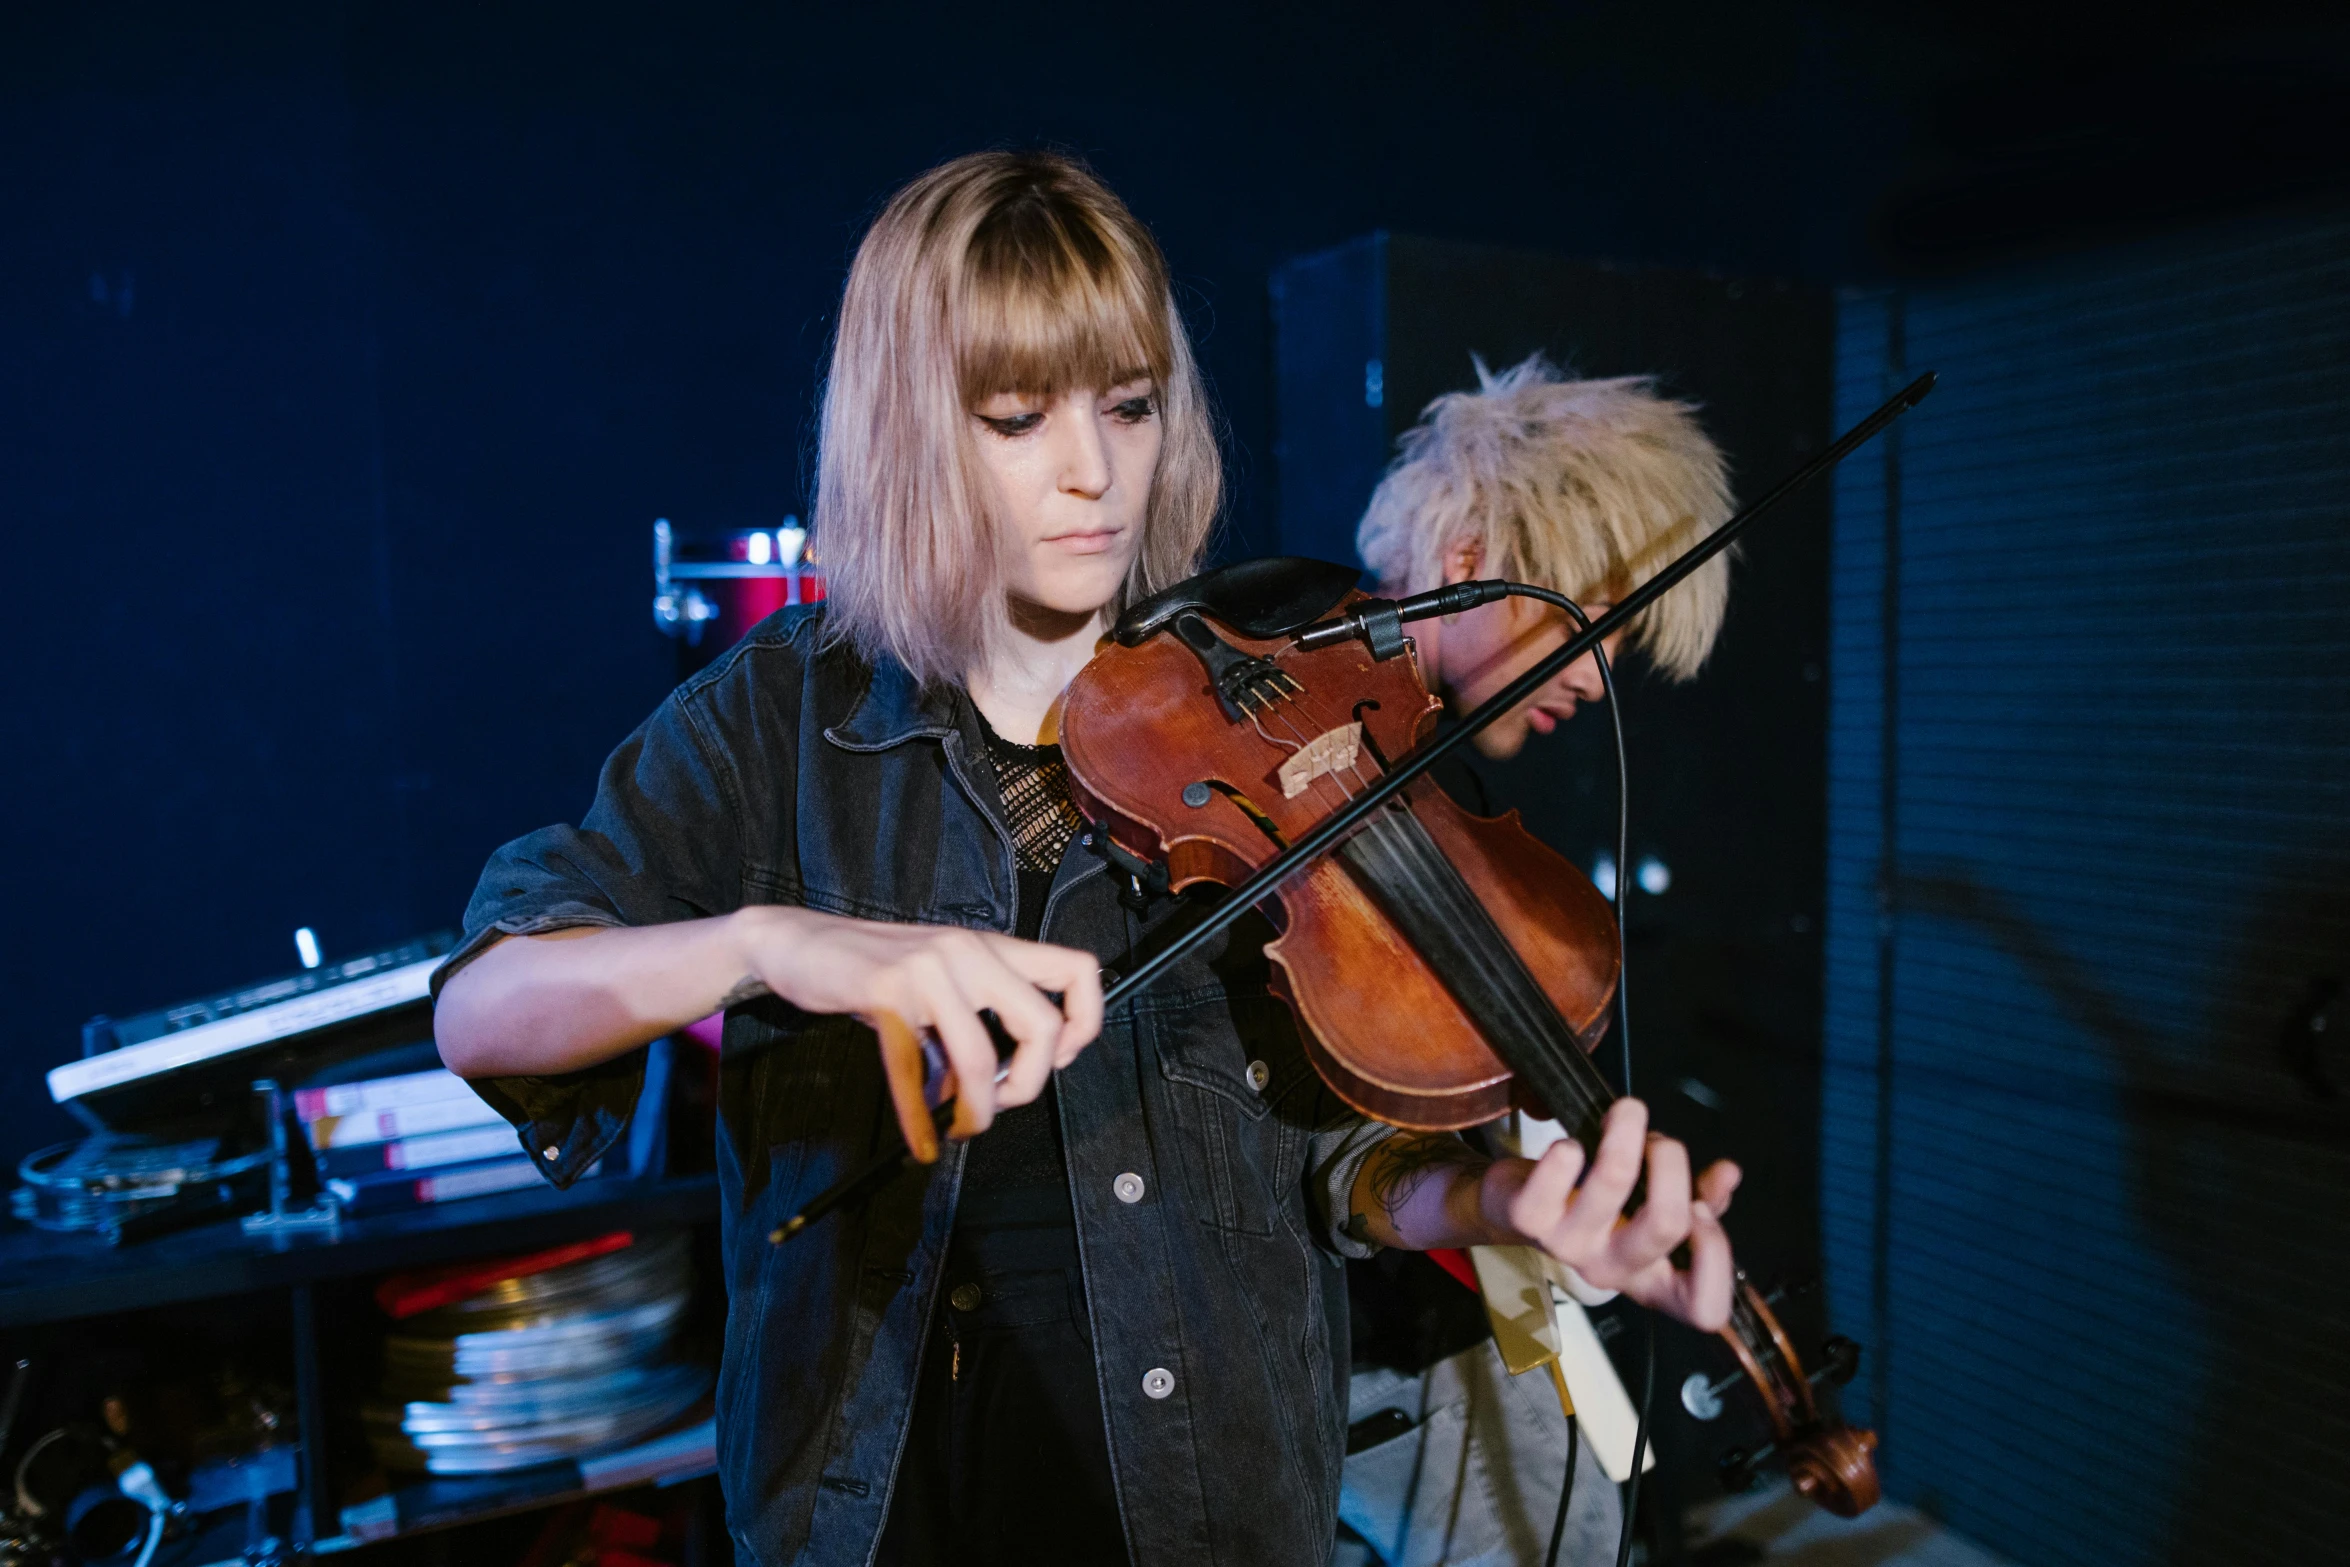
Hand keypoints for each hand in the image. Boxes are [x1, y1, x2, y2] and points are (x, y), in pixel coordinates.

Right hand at [733, 907, 1103, 1157]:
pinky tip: (919, 1135)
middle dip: (1031, 1083)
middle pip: (1041, 1024)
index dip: (1085, 1022)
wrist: (799, 943)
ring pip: (982, 1056)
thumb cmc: (871, 966)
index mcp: (991, 947)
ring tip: (960, 1124)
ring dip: (977, 1109)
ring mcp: (930, 969)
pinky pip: (915, 1070)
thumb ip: (974, 1019)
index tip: (1058, 1058)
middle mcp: (969, 951)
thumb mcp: (937, 980)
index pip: (1078, 969)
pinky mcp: (888, 991)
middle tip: (1003, 1102)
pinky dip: (917, 1117)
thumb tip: (994, 1086)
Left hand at [1482, 1098, 1740, 1330]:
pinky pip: (1552, 1177)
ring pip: (1613, 1181)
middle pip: (1664, 1224)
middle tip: (1659, 1142)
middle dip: (1671, 1164)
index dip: (1715, 1255)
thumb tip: (1729, 1173)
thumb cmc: (1597, 1208)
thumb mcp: (1653, 1209)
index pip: (1703, 1308)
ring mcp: (1569, 1247)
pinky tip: (1572, 1144)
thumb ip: (1702, 1198)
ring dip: (1626, 1134)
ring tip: (1625, 1116)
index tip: (1699, 1207)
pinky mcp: (1529, 1219)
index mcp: (1651, 1278)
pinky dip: (1566, 1151)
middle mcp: (1611, 1271)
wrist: (1519, 1204)